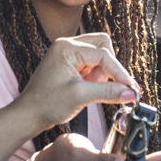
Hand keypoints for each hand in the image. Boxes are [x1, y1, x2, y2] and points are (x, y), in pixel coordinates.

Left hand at [17, 33, 139, 128]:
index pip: (103, 54)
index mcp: (66, 47)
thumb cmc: (47, 104)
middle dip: (111, 67)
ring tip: (93, 89)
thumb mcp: (80, 96)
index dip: (119, 72)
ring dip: (103, 72)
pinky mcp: (69, 64)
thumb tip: (131, 93)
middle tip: (112, 86)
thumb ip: (108, 92)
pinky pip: (91, 64)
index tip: (131, 88)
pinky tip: (89, 89)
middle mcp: (67, 45)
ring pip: (99, 54)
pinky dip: (96, 76)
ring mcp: (67, 54)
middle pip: (103, 46)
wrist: (28, 115)